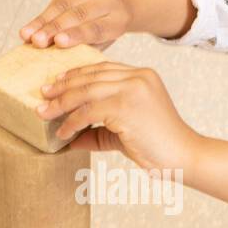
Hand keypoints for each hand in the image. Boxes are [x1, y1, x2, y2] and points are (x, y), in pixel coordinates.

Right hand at [19, 0, 132, 49]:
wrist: (117, 0)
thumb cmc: (106, 30)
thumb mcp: (104, 42)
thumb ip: (86, 48)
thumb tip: (59, 61)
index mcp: (117, 19)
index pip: (95, 28)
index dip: (76, 35)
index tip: (59, 42)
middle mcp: (104, 0)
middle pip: (77, 14)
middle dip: (54, 28)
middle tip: (38, 41)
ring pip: (62, 6)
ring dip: (42, 22)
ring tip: (26, 35)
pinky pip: (54, 2)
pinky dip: (40, 17)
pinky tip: (28, 29)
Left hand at [36, 63, 198, 173]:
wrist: (184, 158)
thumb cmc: (158, 147)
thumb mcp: (124, 134)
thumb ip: (99, 132)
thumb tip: (71, 139)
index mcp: (142, 76)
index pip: (102, 68)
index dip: (77, 74)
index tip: (57, 83)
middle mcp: (138, 77)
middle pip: (91, 76)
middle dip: (63, 86)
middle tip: (43, 95)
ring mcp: (133, 89)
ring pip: (86, 90)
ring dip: (61, 102)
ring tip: (44, 113)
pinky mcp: (127, 106)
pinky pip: (89, 111)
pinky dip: (72, 121)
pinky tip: (64, 133)